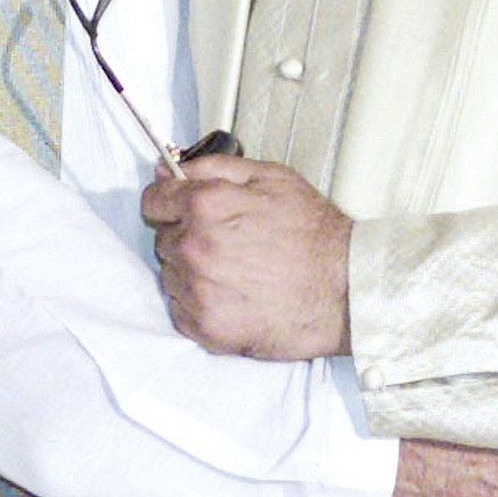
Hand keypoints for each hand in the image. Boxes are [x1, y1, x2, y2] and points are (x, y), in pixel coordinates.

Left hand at [141, 156, 351, 357]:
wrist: (345, 289)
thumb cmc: (313, 232)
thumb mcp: (269, 177)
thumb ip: (211, 167)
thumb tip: (168, 169)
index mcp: (206, 205)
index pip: (152, 201)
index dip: (168, 202)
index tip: (180, 209)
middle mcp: (195, 248)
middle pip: (164, 239)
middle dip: (187, 236)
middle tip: (227, 241)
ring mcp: (199, 291)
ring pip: (171, 275)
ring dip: (192, 271)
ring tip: (234, 270)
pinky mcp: (208, 329)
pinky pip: (181, 310)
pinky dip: (199, 303)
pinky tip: (232, 294)